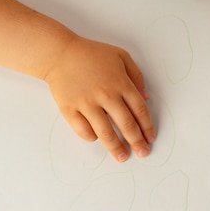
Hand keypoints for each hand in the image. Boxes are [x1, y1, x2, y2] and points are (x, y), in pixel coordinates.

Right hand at [44, 36, 154, 161]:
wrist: (59, 53)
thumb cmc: (91, 54)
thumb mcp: (120, 56)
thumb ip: (136, 76)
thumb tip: (146, 98)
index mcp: (120, 83)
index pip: (139, 110)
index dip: (147, 127)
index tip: (150, 139)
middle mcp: (106, 95)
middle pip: (126, 125)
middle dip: (136, 142)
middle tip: (142, 154)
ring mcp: (87, 104)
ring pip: (106, 132)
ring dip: (116, 147)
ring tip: (122, 157)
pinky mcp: (70, 110)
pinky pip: (84, 131)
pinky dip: (92, 137)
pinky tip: (96, 138)